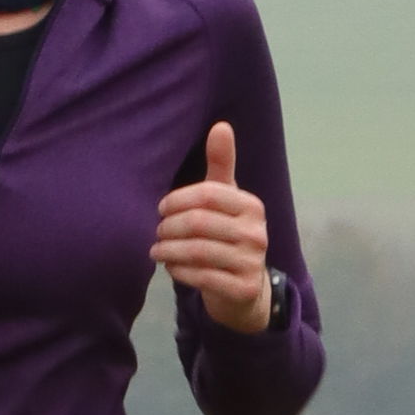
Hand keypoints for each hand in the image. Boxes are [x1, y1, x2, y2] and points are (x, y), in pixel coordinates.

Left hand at [152, 122, 273, 335]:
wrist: (245, 288)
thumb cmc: (228, 234)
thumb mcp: (227, 199)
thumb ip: (221, 164)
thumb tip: (220, 125)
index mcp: (252, 206)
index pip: (207, 194)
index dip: (177, 199)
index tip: (162, 207)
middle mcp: (257, 233)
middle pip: (199, 223)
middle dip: (170, 227)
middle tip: (157, 231)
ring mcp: (252, 262)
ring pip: (198, 251)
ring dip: (169, 250)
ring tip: (157, 249)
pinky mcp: (242, 288)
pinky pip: (201, 277)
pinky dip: (178, 270)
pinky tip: (170, 266)